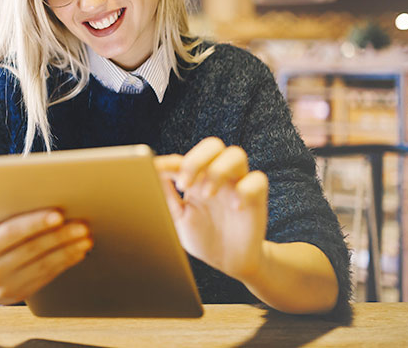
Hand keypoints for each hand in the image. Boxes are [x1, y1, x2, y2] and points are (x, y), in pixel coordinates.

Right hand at [0, 190, 92, 306]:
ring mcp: (6, 287)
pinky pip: (48, 277)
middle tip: (82, 223)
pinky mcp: (21, 295)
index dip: (34, 224)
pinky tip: (80, 250)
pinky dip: (66, 262)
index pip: (11, 234)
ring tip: (86, 236)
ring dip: (68, 250)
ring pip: (44, 265)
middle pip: (32, 250)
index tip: (58, 214)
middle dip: (59, 236)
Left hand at [155, 137, 267, 281]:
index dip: (170, 162)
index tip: (156, 169)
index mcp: (197, 178)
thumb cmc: (203, 237)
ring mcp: (238, 183)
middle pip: (212, 145)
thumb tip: (150, 174)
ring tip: (207, 194)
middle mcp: (218, 175)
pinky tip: (235, 207)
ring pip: (236, 154)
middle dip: (197, 160)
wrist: (229, 263)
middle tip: (184, 184)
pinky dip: (245, 190)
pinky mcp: (256, 197)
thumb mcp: (179, 218)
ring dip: (219, 170)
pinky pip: (257, 180)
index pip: (184, 159)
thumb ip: (166, 196)